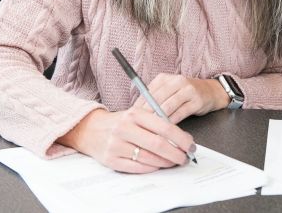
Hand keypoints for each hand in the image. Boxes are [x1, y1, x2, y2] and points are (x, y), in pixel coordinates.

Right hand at [57, 107, 194, 173]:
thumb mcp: (136, 114)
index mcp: (135, 114)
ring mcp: (116, 145)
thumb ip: (156, 123)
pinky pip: (137, 167)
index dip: (181, 138)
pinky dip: (151, 168)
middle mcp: (125, 128)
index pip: (164, 127)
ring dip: (165, 162)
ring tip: (173, 162)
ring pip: (148, 158)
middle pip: (158, 144)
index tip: (191, 145)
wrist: (90, 129)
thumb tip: (181, 138)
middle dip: (176, 153)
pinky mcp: (111, 159)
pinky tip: (158, 166)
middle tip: (185, 158)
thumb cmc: (120, 122)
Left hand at [136, 74, 229, 123]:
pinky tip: (166, 130)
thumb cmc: (184, 94)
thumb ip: (154, 99)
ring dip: (159, 120)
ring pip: (168, 106)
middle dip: (147, 114)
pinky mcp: (197, 101)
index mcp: (165, 78)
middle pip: (157, 99)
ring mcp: (188, 90)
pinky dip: (172, 123)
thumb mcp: (168, 91)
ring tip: (151, 130)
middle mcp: (177, 81)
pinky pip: (181, 113)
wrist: (211, 91)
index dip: (139, 106)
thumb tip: (136, 113)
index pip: (148, 92)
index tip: (131, 119)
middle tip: (138, 127)